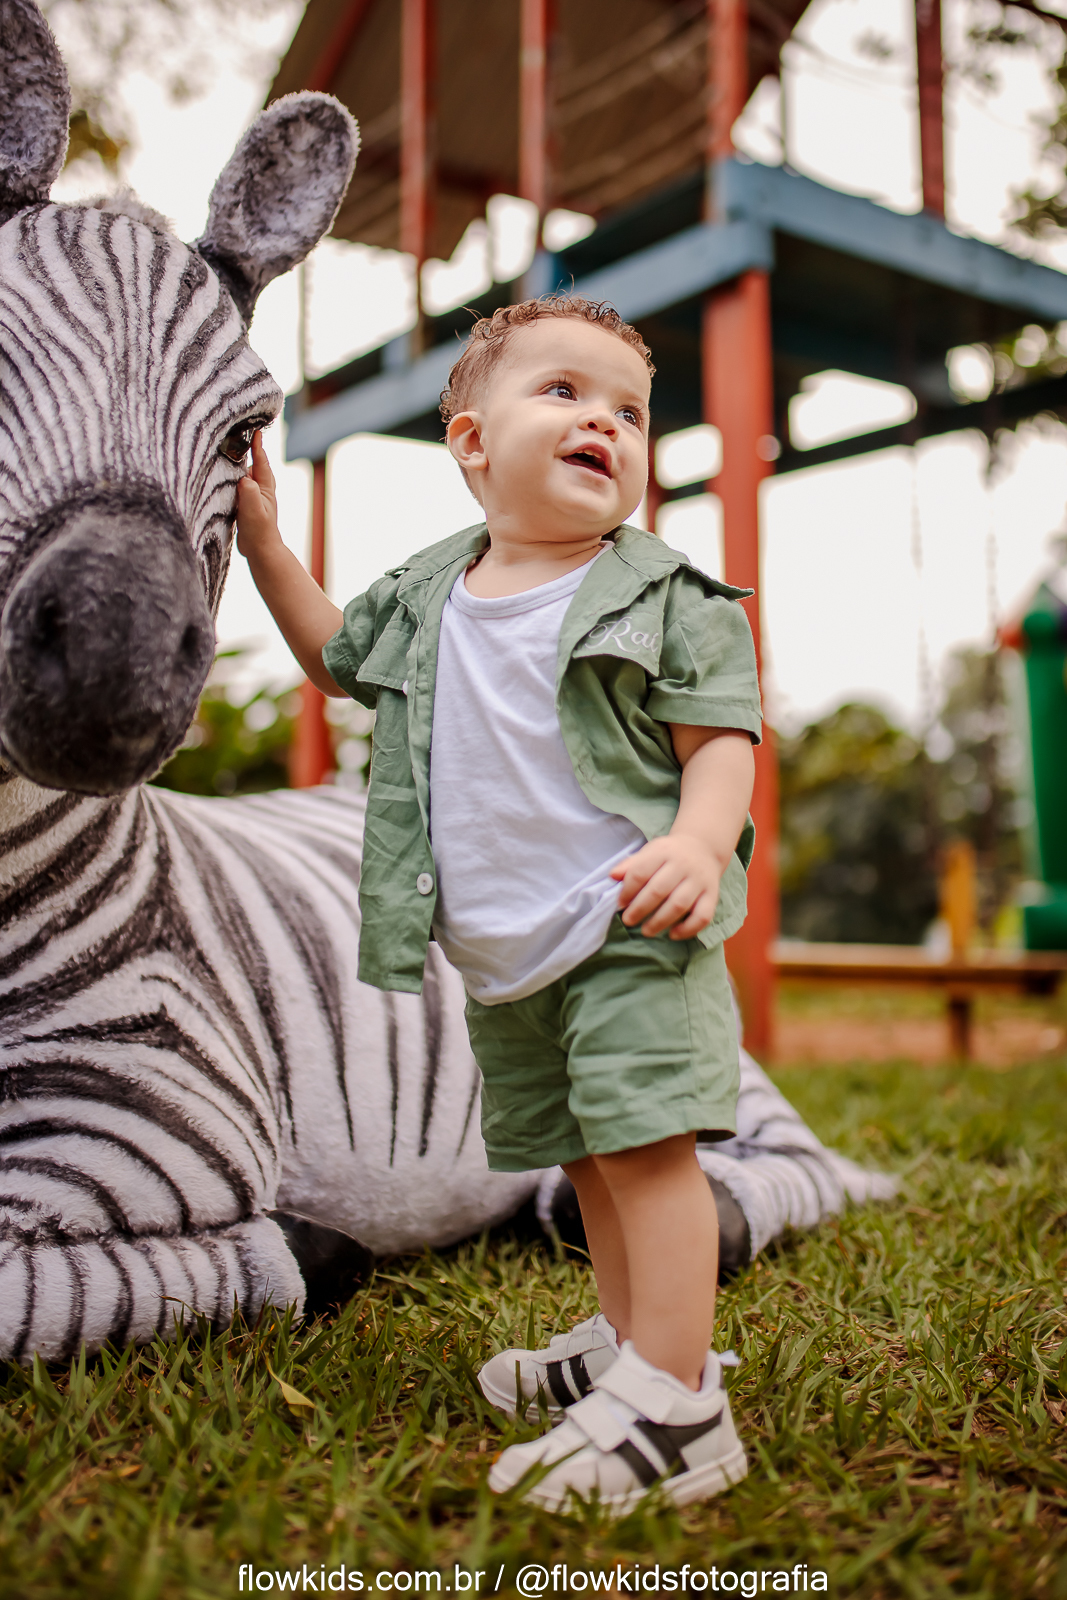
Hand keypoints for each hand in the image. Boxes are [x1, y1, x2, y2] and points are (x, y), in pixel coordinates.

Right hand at [235, 430, 281, 562]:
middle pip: (253, 465)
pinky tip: (223, 478)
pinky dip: (231, 479)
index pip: (261, 461)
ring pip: (244, 475)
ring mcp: (252, 497)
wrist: (260, 551)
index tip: (255, 431)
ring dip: (236, 466)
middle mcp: (260, 489)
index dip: (257, 446)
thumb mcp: (254, 510)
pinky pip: (237, 486)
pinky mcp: (244, 504)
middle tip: (237, 436)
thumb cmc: (259, 531)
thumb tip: (243, 478)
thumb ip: (249, 491)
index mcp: (265, 487)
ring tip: (226, 453)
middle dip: (246, 451)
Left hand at [610, 833, 724, 939]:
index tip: (620, 904)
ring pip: (679, 904)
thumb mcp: (650, 852)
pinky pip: (703, 916)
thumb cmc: (669, 855)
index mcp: (664, 852)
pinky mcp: (712, 895)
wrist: (703, 848)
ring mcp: (699, 880)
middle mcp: (683, 865)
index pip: (641, 872)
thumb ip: (631, 865)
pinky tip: (673, 934)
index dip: (628, 891)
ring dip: (660, 921)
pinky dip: (688, 929)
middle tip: (628, 920)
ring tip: (646, 931)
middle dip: (640, 908)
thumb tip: (612, 876)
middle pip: (659, 890)